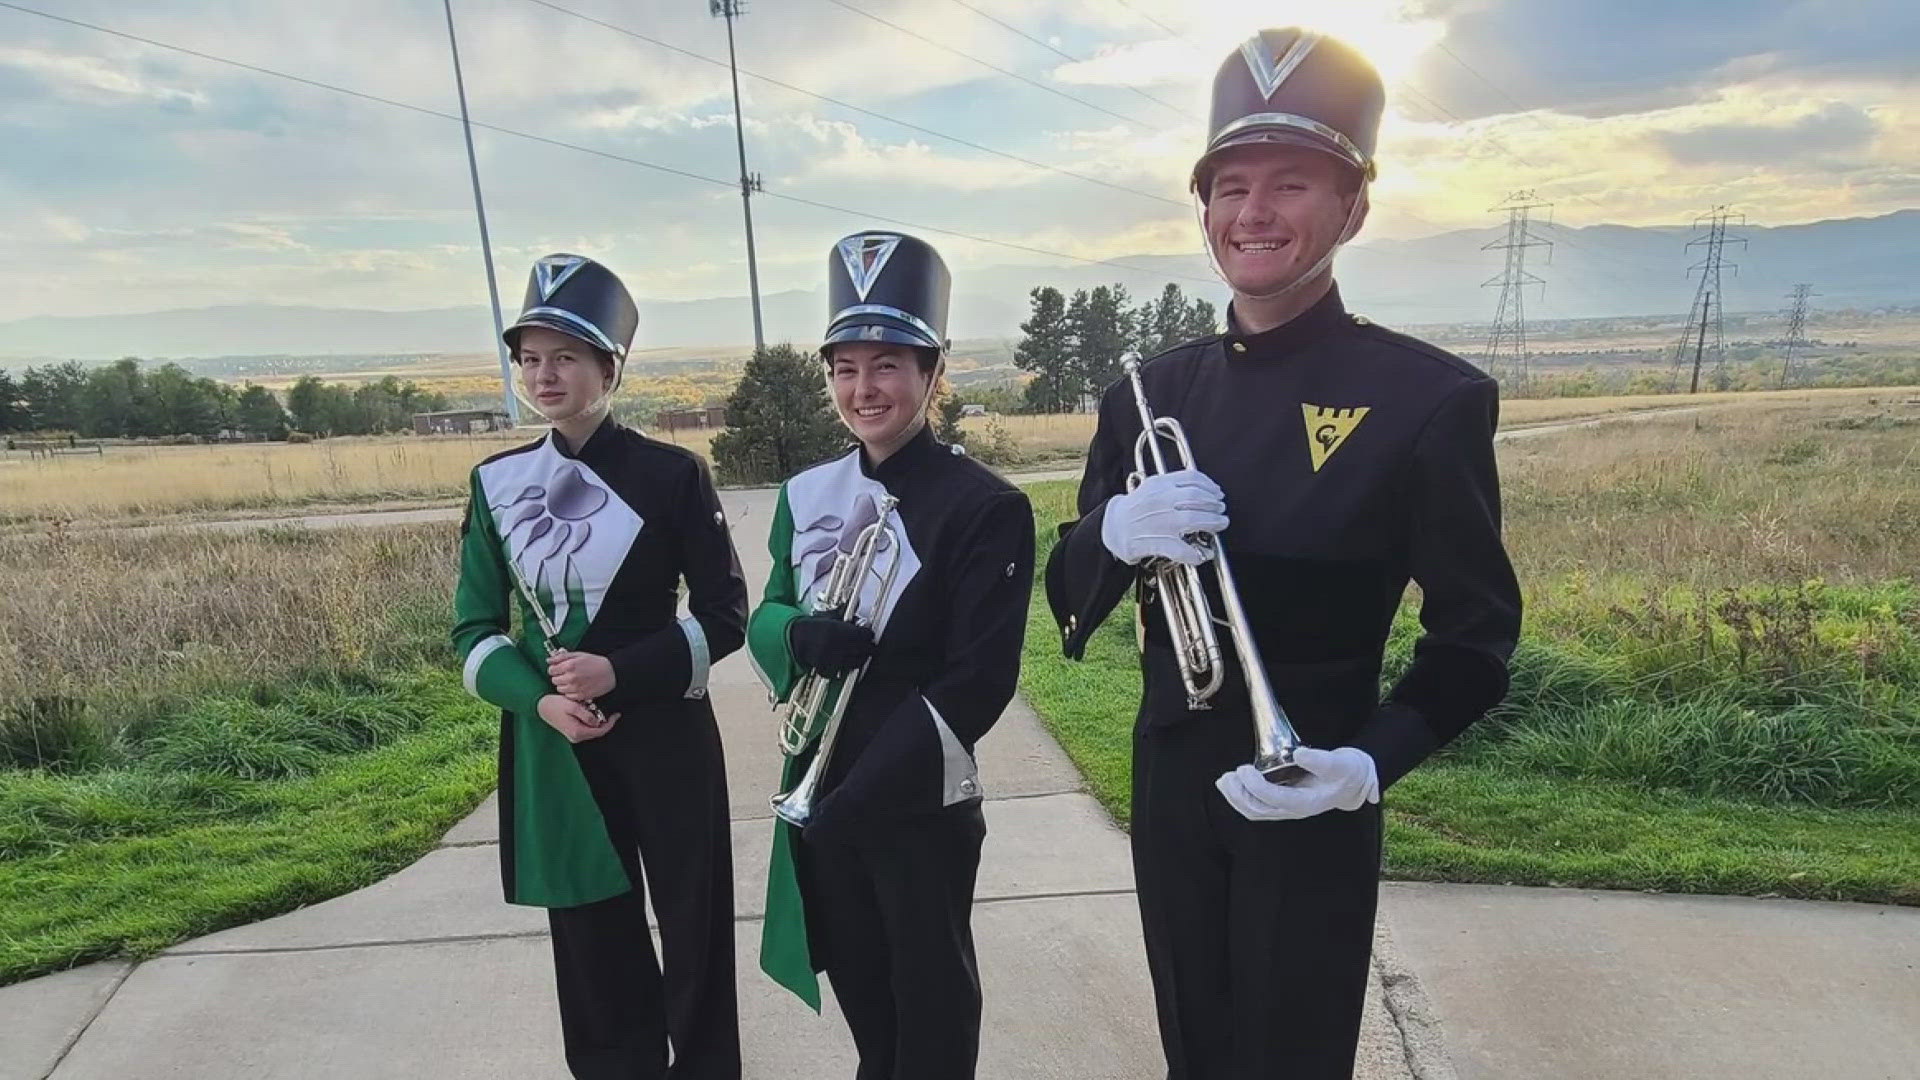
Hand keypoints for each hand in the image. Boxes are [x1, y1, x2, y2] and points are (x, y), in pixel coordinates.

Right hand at [537, 694, 617, 742]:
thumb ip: (586, 715)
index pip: (600, 731)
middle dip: (604, 721)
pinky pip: (585, 729)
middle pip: (597, 732)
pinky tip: (588, 712)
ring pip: (592, 730)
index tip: (616, 715)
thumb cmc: (556, 704)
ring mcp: (573, 736)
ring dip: (596, 721)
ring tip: (594, 708)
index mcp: (577, 732)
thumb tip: (597, 722)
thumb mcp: (573, 706)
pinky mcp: (571, 732)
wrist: (541, 707)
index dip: (610, 723)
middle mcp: (576, 737)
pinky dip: (590, 721)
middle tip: (607, 710)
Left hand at [547, 650, 614, 700]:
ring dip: (564, 685)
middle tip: (567, 674)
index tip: (559, 668)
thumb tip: (549, 660)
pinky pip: (567, 696)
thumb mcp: (579, 655)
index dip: (555, 668)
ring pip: (559, 689)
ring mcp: (575, 688)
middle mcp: (571, 677)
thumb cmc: (595, 663)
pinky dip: (570, 692)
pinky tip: (576, 686)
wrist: (610, 673)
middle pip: (554, 680)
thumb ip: (562, 657)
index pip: (551, 670)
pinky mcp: (580, 696)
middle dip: (559, 677)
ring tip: (572, 680)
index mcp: (569, 665)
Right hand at [787, 614, 875, 677]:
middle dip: (868, 647)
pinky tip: (844, 662)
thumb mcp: (829, 617)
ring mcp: (833, 660)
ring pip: (857, 662)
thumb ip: (845, 613)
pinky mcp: (827, 670)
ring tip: (859, 655)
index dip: (868, 634)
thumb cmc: (813, 627)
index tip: (868, 634)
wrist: (795, 639)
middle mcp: (838, 646)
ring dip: (860, 658)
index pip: (865, 635)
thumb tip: (858, 601)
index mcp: (840, 631)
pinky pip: (843, 672)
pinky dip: (845, 668)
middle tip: (868, 646)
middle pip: (865, 650)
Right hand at [1100, 468, 1228, 565]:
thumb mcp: (1152, 487)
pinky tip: (1204, 553)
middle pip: (1197, 498)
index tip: (1218, 492)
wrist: (1113, 527)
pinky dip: (1196, 553)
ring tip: (1220, 524)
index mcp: (1159, 483)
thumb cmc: (1136, 508)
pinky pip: (1182, 549)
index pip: (1192, 478)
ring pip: (1193, 520)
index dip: (1210, 486)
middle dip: (1214, 504)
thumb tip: (1204, 488)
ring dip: (1213, 522)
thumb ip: (1174, 484)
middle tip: (1221, 510)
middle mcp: (1160, 500)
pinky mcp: (1156, 542)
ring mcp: (1159, 522)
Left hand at [1214, 747, 1378, 821]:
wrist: (1354, 781)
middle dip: (1240, 795)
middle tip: (1229, 776)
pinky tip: (1231, 785)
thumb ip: (1320, 760)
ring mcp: (1287, 809)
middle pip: (1260, 810)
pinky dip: (1241, 798)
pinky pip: (1257, 807)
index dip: (1256, 787)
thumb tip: (1299, 754)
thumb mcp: (1340, 763)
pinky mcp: (1281, 803)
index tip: (1244, 769)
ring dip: (1236, 798)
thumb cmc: (1347, 772)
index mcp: (1307, 802)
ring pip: (1255, 811)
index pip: (1276, 799)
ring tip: (1225, 780)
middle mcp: (1294, 809)